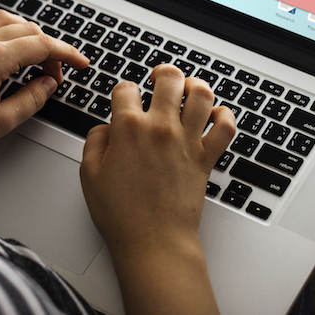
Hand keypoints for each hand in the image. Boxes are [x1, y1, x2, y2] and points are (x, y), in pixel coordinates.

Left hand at [0, 10, 88, 187]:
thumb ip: (31, 100)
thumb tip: (48, 85)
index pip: (42, 45)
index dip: (66, 55)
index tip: (79, 64)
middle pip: (28, 30)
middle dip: (49, 49)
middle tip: (55, 75)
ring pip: (6, 20)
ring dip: (27, 34)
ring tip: (35, 58)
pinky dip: (0, 28)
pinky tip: (2, 43)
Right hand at [80, 65, 234, 314]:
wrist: (154, 242)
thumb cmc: (122, 214)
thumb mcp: (89, 175)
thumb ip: (94, 142)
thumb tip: (105, 128)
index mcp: (128, 128)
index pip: (126, 88)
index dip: (123, 91)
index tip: (124, 99)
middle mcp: (160, 128)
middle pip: (169, 78)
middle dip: (163, 73)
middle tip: (160, 78)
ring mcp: (186, 141)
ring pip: (201, 94)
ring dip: (194, 86)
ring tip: (188, 89)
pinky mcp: (206, 158)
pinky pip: (225, 127)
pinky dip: (224, 116)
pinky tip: (214, 116)